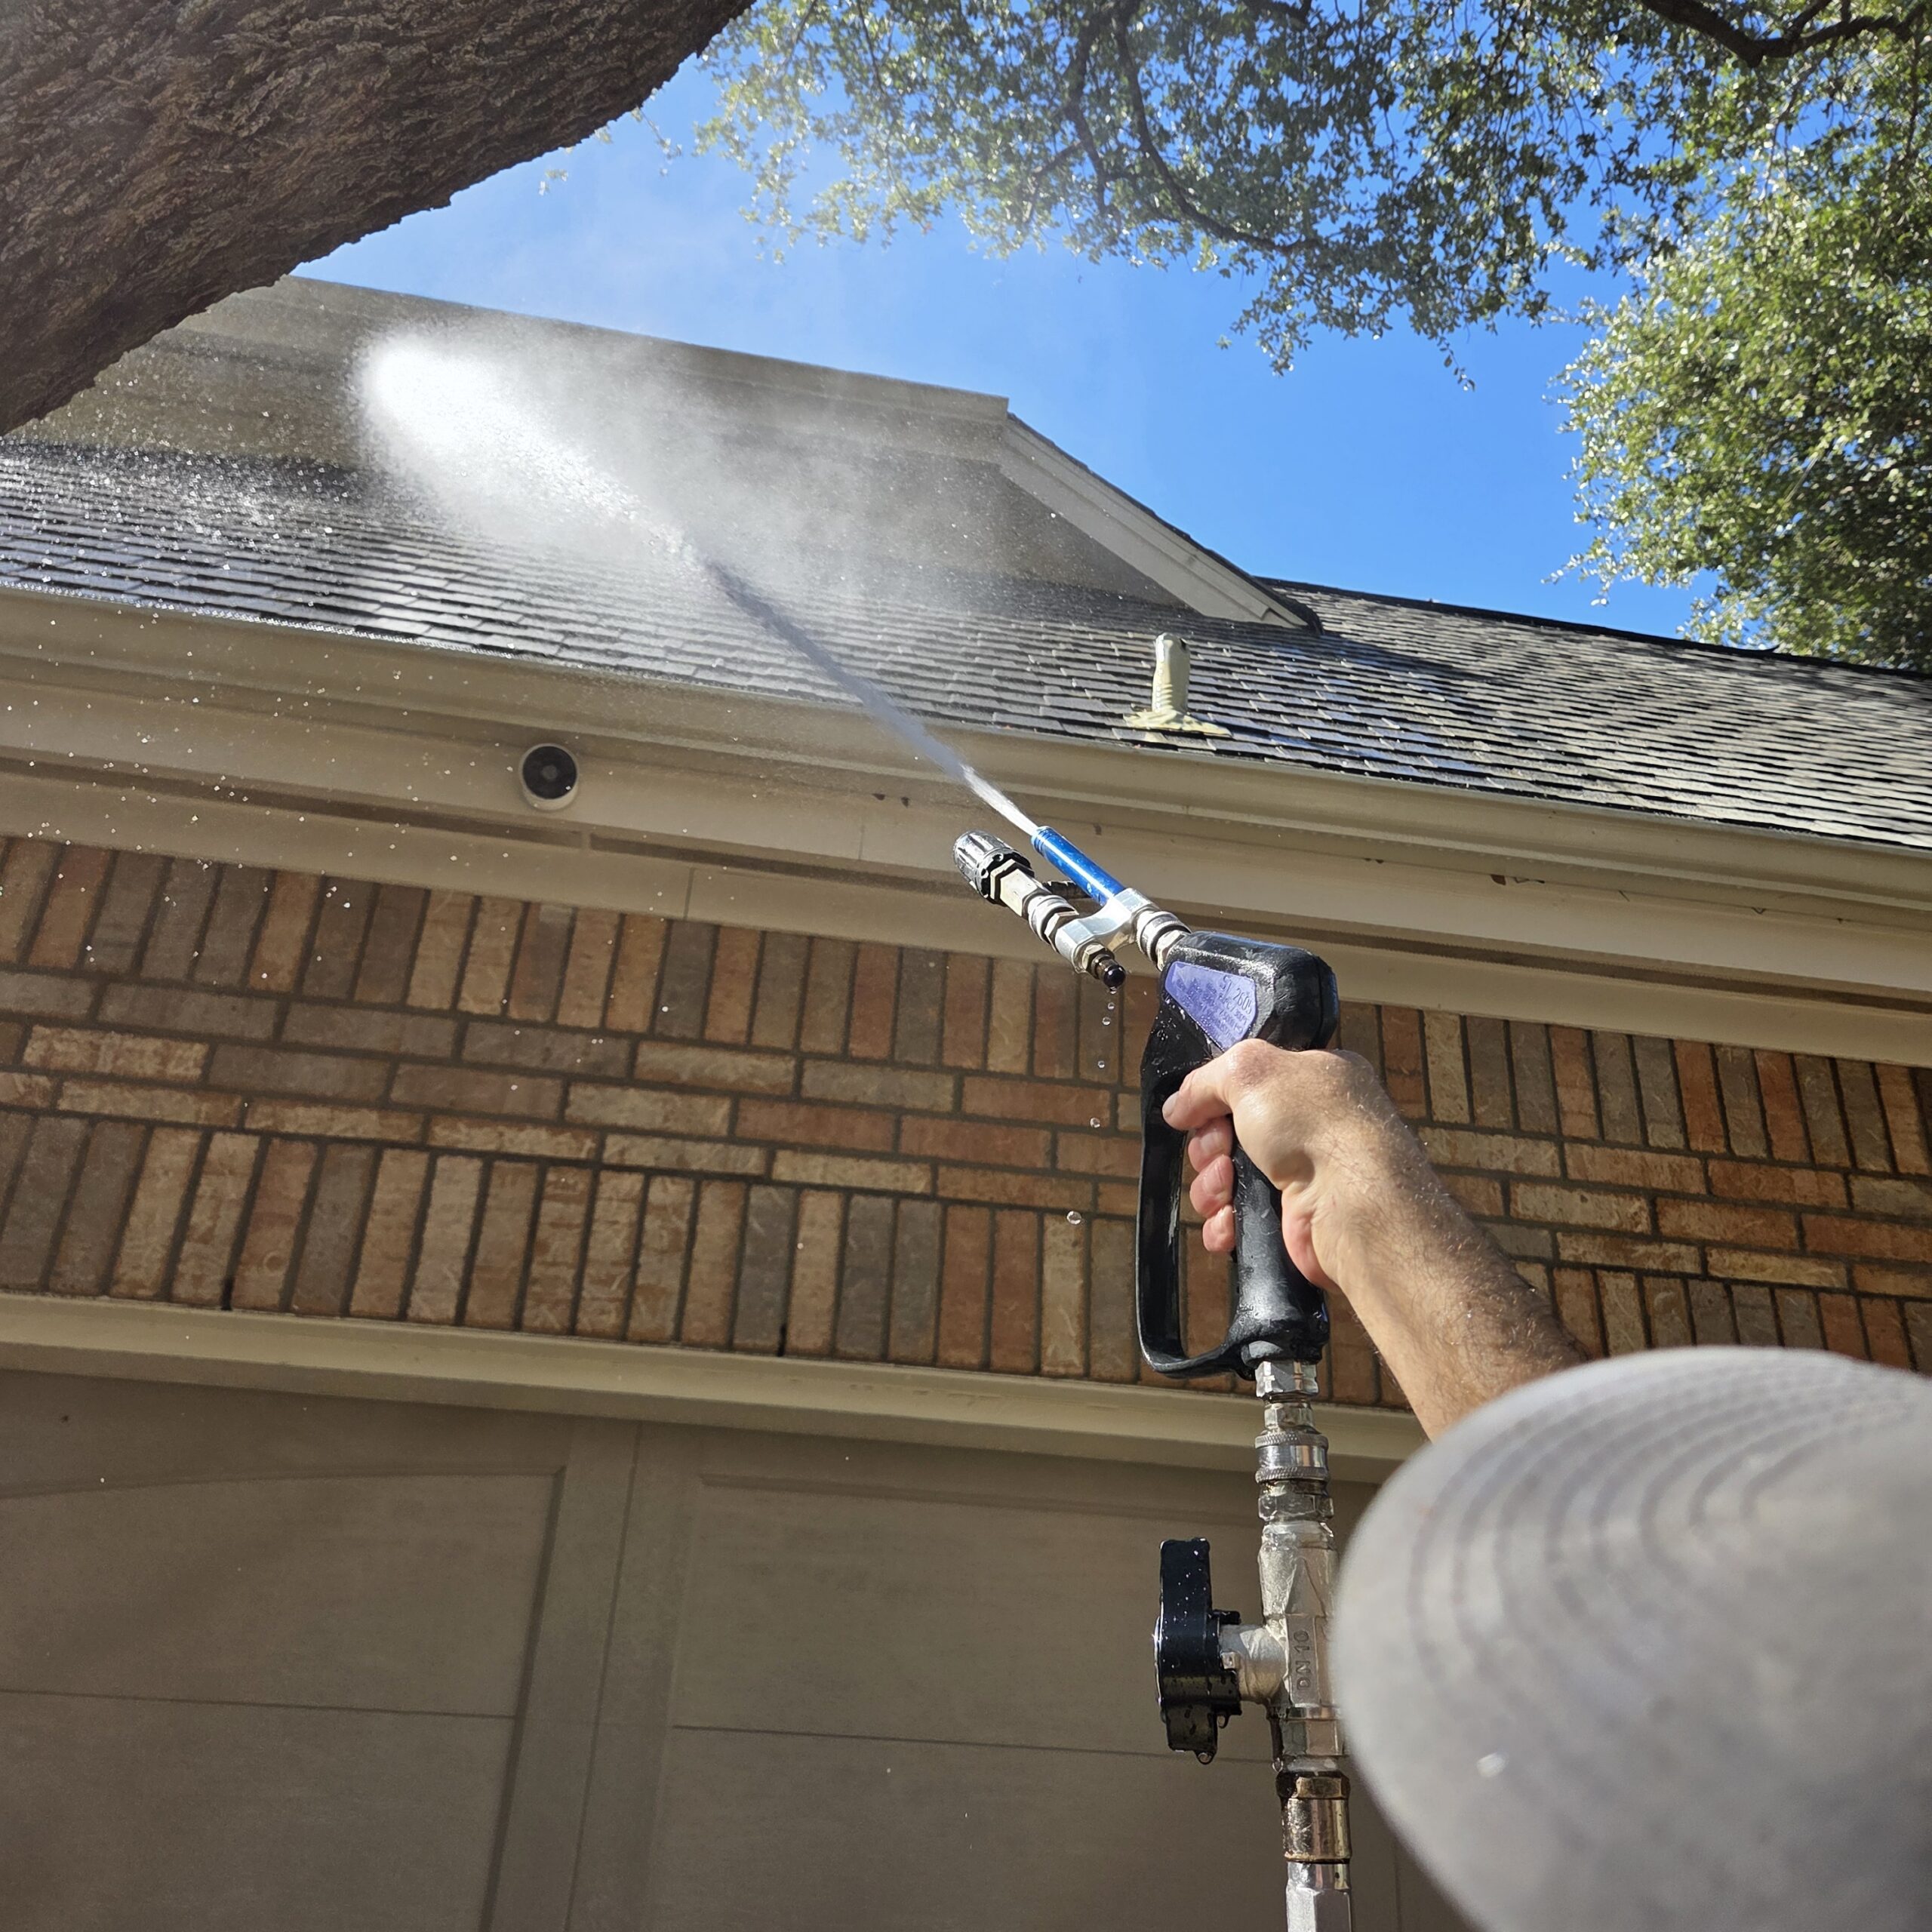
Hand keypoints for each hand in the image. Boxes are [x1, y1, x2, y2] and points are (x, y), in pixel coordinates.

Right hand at [1162, 1040, 1409, 1293]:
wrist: (1354, 1203)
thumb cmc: (1313, 1124)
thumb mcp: (1250, 1070)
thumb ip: (1204, 1080)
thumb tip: (1175, 1107)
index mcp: (1313, 1078)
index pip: (1248, 1082)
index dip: (1215, 1099)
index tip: (1200, 1112)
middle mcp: (1310, 1125)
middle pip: (1229, 1133)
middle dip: (1209, 1147)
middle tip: (1218, 1152)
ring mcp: (1303, 1175)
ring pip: (1227, 1178)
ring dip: (1211, 1186)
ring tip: (1223, 1191)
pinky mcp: (1292, 1221)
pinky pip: (1240, 1219)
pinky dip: (1225, 1223)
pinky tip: (1228, 1223)